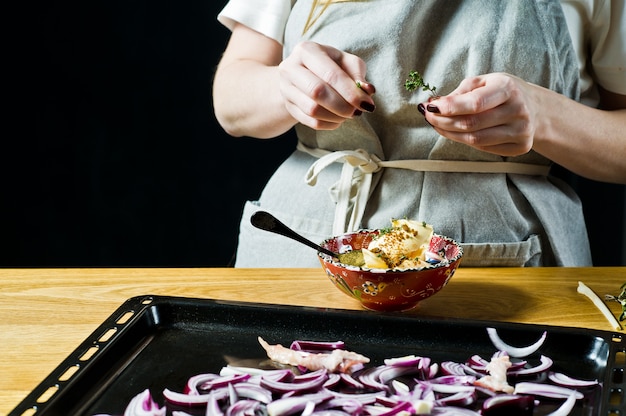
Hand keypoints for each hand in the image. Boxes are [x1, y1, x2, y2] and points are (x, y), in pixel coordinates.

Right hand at [278, 41, 375, 130]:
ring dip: (336, 116)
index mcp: (306, 50)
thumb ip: (358, 73)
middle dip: (342, 106)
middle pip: (317, 92)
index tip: (366, 104)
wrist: (302, 75)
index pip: (330, 74)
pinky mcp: (288, 107)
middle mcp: (290, 68)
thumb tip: (367, 90)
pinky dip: (328, 124)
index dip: (350, 92)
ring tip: (349, 114)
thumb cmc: (329, 65)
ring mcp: (286, 89)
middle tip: (357, 111)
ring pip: (312, 110)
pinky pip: (309, 122)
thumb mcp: (345, 61)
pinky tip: (338, 119)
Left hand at [421, 73, 538, 156]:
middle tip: (428, 116)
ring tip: (438, 125)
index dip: (449, 108)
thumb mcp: (484, 81)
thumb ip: (460, 93)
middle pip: (471, 124)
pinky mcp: (520, 147)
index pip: (474, 103)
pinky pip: (483, 148)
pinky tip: (456, 133)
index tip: (429, 107)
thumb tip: (433, 105)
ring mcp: (521, 132)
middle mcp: (518, 111)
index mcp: (508, 88)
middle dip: (443, 121)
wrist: (536, 108)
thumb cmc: (504, 92)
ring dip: (450, 134)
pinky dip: (465, 141)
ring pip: (475, 140)